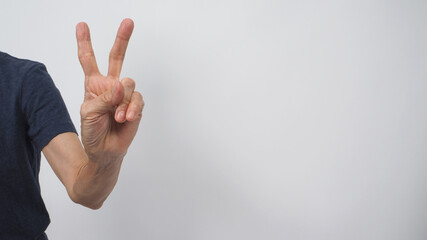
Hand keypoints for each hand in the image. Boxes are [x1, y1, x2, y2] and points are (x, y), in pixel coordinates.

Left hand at [76, 18, 143, 159]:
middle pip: (117, 57)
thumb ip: (104, 97)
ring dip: (122, 101)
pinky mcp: (136, 105)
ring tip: (117, 116)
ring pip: (128, 83)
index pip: (88, 60)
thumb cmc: (92, 132)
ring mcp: (124, 95)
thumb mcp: (89, 112)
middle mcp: (110, 86)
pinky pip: (137, 99)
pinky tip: (125, 118)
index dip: (85, 42)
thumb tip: (120, 85)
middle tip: (128, 22)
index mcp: (94, 84)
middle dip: (122, 39)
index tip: (82, 25)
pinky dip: (131, 109)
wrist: (105, 151)